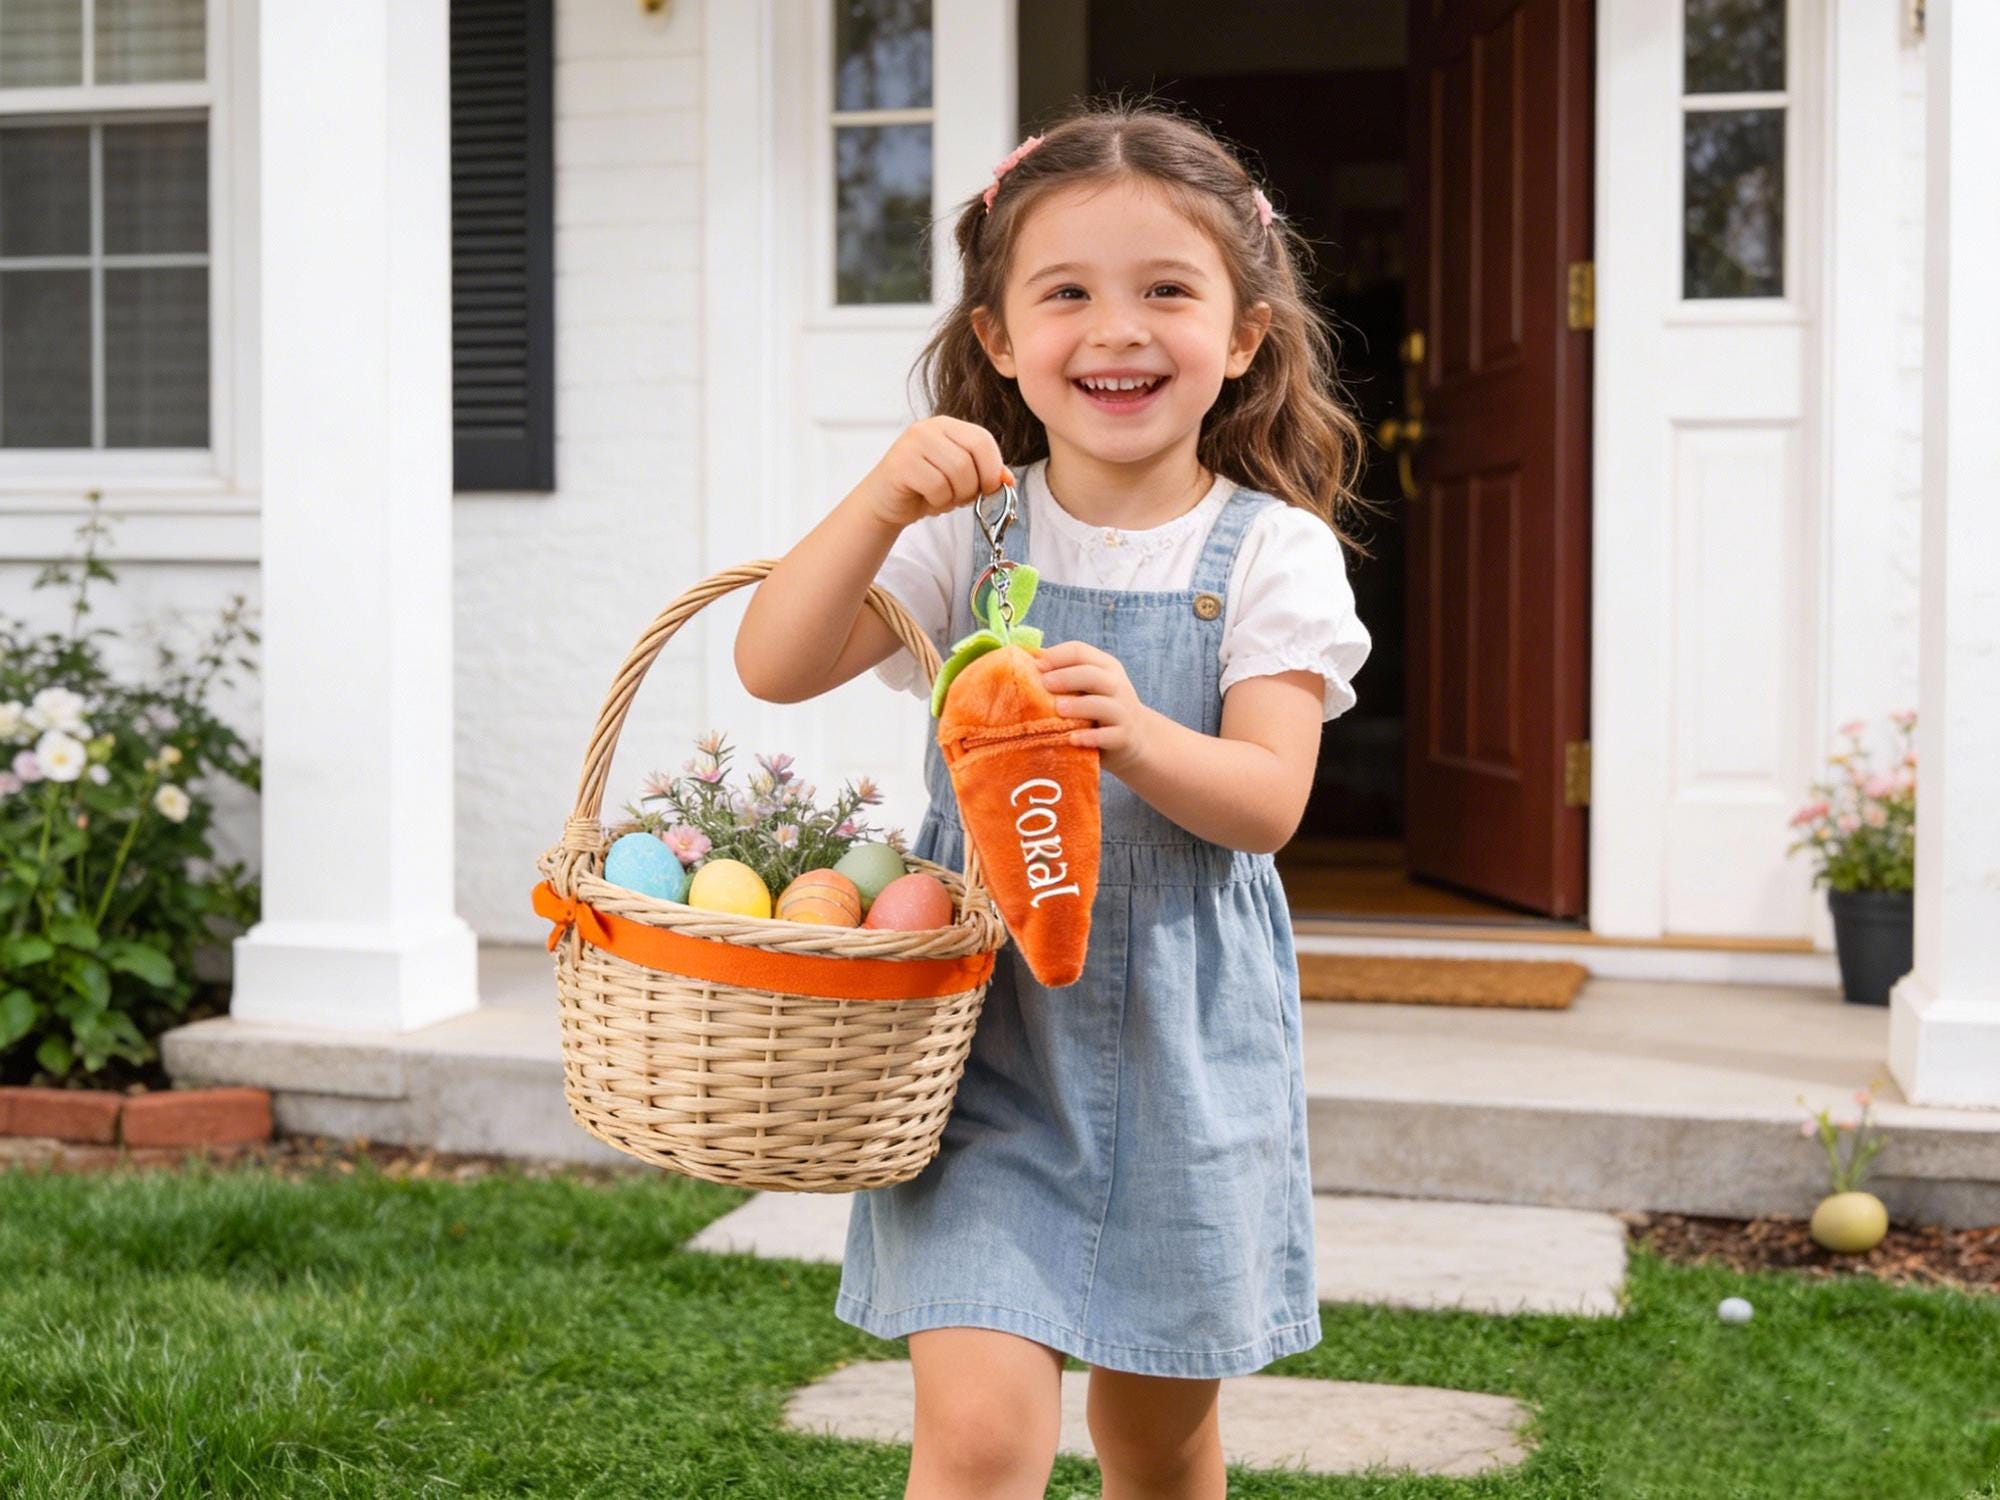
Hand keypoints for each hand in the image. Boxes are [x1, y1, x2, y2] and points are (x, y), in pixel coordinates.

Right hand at [859, 416, 1015, 528]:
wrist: (885, 502)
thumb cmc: (925, 489)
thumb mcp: (961, 479)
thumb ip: (985, 474)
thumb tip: (1008, 479)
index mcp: (947, 426)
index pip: (983, 440)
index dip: (992, 469)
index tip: (988, 488)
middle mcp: (928, 428)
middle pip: (971, 458)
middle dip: (974, 486)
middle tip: (962, 498)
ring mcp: (912, 443)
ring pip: (957, 473)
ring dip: (955, 496)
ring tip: (942, 498)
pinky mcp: (900, 464)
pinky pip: (937, 487)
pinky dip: (939, 502)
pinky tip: (928, 500)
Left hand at [1036, 640, 1152, 776]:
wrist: (1135, 738)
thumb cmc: (1098, 708)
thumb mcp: (1088, 686)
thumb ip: (1064, 673)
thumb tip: (1024, 661)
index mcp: (1105, 666)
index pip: (1080, 651)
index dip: (1056, 655)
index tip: (1035, 665)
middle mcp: (1116, 685)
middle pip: (1092, 675)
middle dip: (1066, 677)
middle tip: (1044, 683)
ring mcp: (1122, 711)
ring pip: (1102, 705)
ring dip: (1078, 706)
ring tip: (1058, 709)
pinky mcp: (1124, 737)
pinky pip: (1108, 736)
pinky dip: (1090, 737)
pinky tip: (1072, 739)